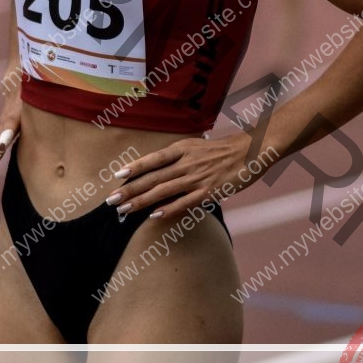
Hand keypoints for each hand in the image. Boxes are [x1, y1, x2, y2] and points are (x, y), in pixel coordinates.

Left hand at [105, 133, 265, 219]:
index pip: (153, 159)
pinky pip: (185, 202)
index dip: (135, 167)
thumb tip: (161, 169)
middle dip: (130, 190)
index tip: (117, 176)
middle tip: (111, 200)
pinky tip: (154, 215)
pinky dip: (169, 209)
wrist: (251, 150)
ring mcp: (197, 177)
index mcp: (183, 149)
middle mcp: (186, 162)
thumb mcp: (198, 147)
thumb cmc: (223, 150)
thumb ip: (179, 158)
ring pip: (163, 191)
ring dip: (142, 202)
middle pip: (153, 177)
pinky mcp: (209, 191)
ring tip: (124, 210)